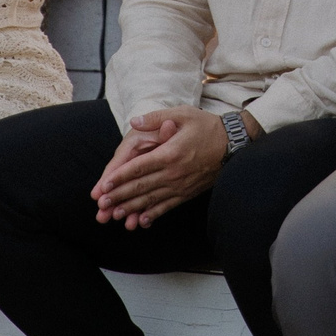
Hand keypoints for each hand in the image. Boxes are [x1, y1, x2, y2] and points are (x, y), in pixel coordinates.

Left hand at [90, 107, 243, 228]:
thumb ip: (156, 118)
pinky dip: (153, 214)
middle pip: (140, 187)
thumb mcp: (182, 114)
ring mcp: (180, 185)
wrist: (234, 144)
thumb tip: (134, 121)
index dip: (119, 178)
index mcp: (169, 153)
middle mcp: (173, 173)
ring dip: (131, 208)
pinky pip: (167, 206)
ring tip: (115, 215)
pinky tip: (141, 221)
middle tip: (102, 205)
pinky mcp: (187, 193)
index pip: (138, 168)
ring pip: (151, 200)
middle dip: (119, 197)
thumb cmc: (207, 127)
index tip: (104, 186)